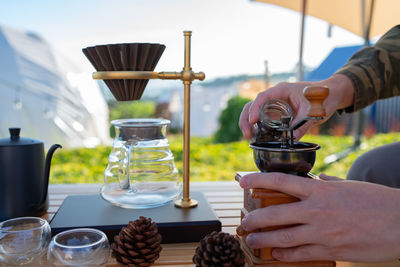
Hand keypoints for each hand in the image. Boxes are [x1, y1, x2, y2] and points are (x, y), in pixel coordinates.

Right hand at [238, 75, 354, 139]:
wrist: (332, 93)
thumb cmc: (323, 96)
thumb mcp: (314, 111)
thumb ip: (302, 125)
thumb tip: (291, 140)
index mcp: (282, 90)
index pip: (262, 97)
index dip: (254, 109)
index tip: (253, 121)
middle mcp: (275, 96)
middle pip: (253, 105)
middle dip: (246, 119)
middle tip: (247, 134)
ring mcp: (275, 104)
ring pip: (255, 112)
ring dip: (249, 124)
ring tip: (249, 138)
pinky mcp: (278, 112)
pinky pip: (263, 119)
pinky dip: (258, 127)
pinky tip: (257, 137)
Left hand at [239, 172, 399, 261]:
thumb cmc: (377, 201)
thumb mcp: (349, 186)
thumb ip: (328, 184)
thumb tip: (315, 182)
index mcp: (321, 190)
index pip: (280, 181)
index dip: (258, 179)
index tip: (242, 180)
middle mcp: (317, 210)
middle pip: (275, 213)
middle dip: (254, 218)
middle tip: (244, 221)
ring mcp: (323, 232)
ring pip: (283, 237)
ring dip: (263, 240)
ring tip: (252, 240)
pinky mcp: (331, 249)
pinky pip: (301, 253)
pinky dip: (285, 254)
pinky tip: (275, 254)